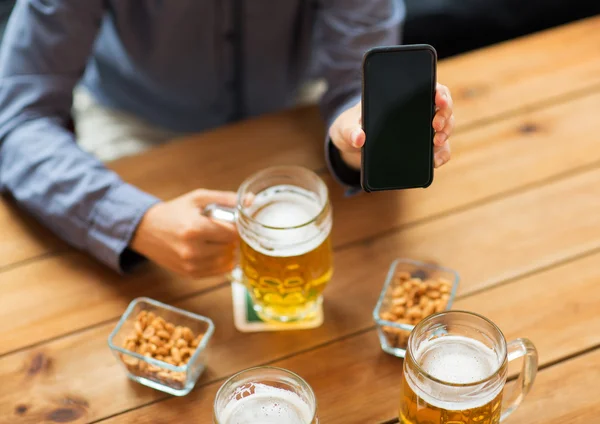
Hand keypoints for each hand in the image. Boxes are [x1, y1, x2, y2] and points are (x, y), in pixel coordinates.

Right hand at [130, 189, 237, 278]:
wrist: (146, 230)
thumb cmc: (174, 212)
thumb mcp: (198, 198)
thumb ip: (226, 199)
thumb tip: (252, 200)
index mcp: (195, 228)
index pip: (232, 233)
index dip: (239, 227)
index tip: (237, 222)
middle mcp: (192, 250)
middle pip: (231, 247)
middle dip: (233, 238)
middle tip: (227, 229)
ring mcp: (191, 265)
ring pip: (227, 261)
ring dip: (229, 250)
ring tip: (220, 239)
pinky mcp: (190, 274)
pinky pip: (219, 271)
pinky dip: (222, 261)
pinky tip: (214, 249)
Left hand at [329, 83, 454, 169]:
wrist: (352, 145)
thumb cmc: (350, 127)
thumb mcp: (346, 127)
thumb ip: (351, 131)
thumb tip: (359, 138)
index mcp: (402, 96)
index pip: (429, 87)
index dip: (439, 92)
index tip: (439, 99)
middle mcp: (417, 110)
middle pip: (443, 107)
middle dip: (445, 115)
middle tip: (435, 126)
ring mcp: (421, 129)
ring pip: (444, 128)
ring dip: (445, 134)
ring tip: (435, 143)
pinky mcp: (420, 148)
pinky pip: (438, 150)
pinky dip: (440, 156)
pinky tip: (435, 161)